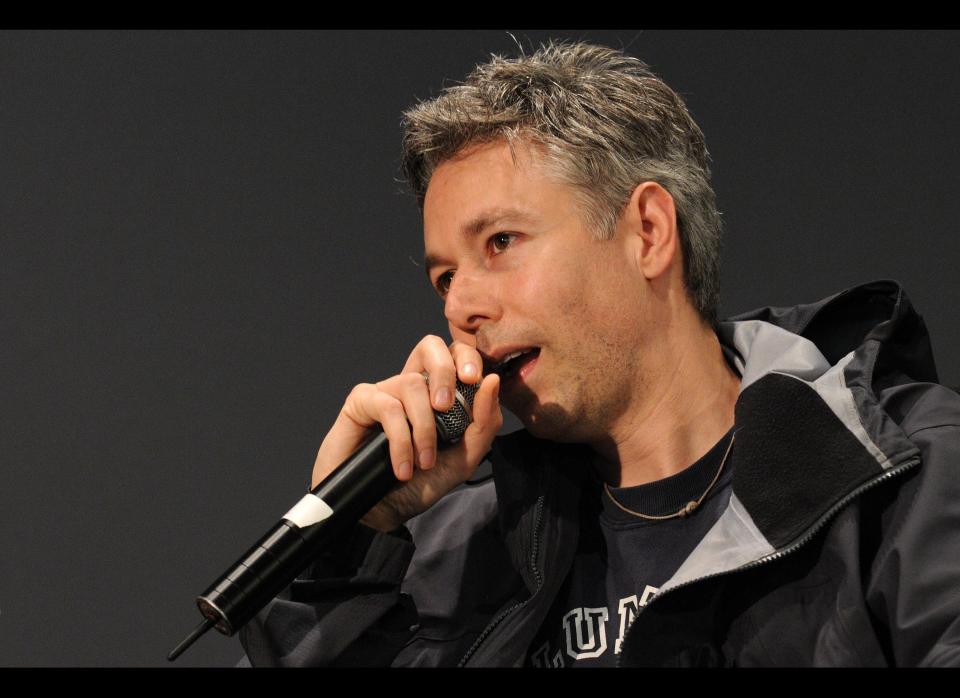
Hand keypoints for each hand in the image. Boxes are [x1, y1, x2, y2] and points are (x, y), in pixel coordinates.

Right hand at [311, 335, 501, 531]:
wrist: (381, 513)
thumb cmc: (420, 484)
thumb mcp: (463, 459)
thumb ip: (483, 423)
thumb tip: (491, 380)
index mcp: (438, 393)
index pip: (456, 355)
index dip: (469, 357)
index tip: (479, 379)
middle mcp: (411, 386)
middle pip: (430, 347)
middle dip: (446, 371)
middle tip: (448, 406)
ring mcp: (385, 390)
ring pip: (412, 384)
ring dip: (424, 428)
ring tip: (424, 462)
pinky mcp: (360, 402)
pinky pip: (387, 406)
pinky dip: (401, 440)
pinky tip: (402, 467)